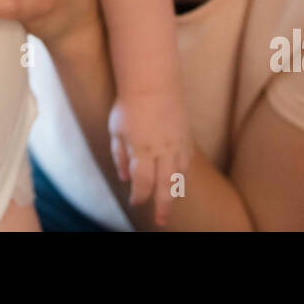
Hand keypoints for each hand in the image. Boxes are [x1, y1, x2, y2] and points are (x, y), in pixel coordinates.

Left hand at [107, 91, 193, 226]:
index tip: (135, 202)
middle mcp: (162, 150)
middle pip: (165, 186)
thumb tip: (124, 177)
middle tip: (160, 222)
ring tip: (169, 204)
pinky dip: (182, 173)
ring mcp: (177, 143)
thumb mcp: (116, 130)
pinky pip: (187, 161)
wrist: (153, 82)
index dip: (139, 196)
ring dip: (174, 192)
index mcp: (142, 149)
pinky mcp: (186, 136)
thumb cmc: (129, 105)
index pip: (142, 182)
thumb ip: (119, 155)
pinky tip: (177, 179)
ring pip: (179, 175)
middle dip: (162, 206)